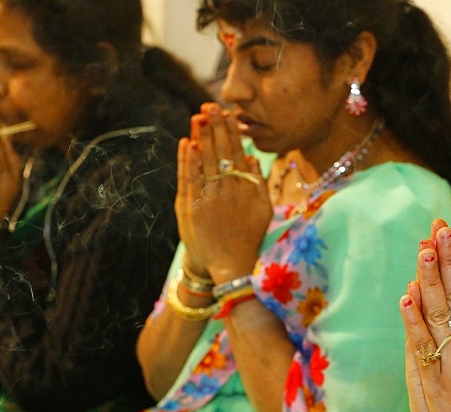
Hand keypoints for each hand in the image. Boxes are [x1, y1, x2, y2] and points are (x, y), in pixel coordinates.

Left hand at [177, 103, 270, 283]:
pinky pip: (190, 179)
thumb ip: (258, 182)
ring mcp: (210, 198)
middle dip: (214, 127)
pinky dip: (188, 161)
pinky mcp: (194, 208)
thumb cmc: (248, 238)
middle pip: (220, 151)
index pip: (236, 151)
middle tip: (208, 106)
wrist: (232, 266)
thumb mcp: (263, 209)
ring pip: (204, 161)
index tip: (225, 112)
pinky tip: (188, 143)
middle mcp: (228, 189)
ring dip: (201, 137)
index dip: (230, 130)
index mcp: (246, 187)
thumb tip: (250, 157)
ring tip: (197, 117)